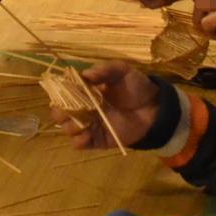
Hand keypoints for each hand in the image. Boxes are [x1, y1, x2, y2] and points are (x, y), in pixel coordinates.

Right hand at [50, 61, 164, 149]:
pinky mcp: (97, 140)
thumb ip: (103, 70)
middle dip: (60, 112)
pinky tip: (88, 134)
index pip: (62, 93)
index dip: (59, 93)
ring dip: (70, 126)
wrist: (155, 109)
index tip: (66, 91)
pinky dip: (79, 140)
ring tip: (83, 122)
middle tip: (71, 110)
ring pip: (67, 129)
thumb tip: (84, 74)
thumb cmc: (137, 87)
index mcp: (84, 91)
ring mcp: (89, 125)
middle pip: (59, 113)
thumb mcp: (121, 71)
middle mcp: (83, 109)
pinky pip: (79, 144)